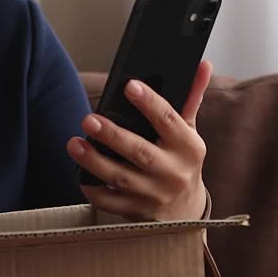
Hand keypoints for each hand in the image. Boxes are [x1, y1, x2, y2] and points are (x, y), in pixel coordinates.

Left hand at [68, 60, 211, 221]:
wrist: (186, 211)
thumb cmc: (182, 161)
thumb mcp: (190, 131)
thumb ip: (191, 98)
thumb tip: (202, 64)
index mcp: (189, 147)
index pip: (169, 120)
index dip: (149, 102)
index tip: (129, 85)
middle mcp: (174, 172)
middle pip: (140, 152)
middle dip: (112, 135)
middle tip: (88, 120)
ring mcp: (155, 194)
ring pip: (121, 177)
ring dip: (95, 161)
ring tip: (74, 144)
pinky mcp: (137, 211)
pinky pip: (111, 202)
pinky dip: (93, 190)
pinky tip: (79, 174)